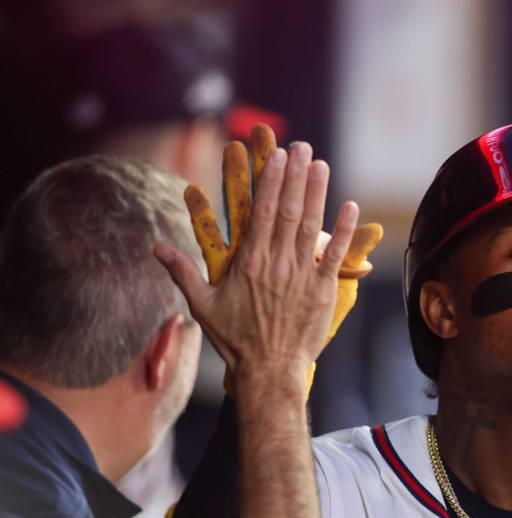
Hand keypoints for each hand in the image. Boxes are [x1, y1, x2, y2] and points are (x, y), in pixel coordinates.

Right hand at [155, 141, 357, 380]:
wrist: (269, 370)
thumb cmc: (235, 339)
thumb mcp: (202, 306)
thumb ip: (181, 272)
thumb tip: (155, 246)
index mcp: (250, 262)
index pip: (262, 213)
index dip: (272, 182)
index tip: (278, 157)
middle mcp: (277, 263)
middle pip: (288, 211)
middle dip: (295, 177)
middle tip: (302, 147)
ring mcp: (302, 275)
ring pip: (311, 226)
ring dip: (317, 193)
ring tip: (321, 165)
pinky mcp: (322, 289)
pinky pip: (334, 255)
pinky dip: (344, 230)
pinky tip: (350, 205)